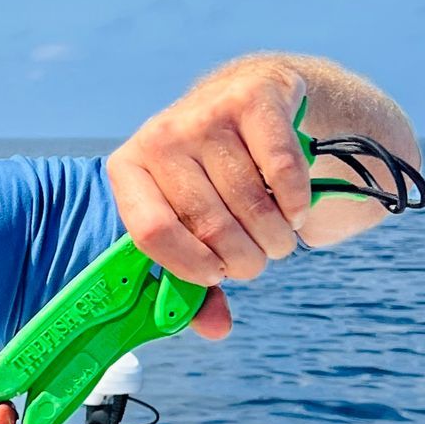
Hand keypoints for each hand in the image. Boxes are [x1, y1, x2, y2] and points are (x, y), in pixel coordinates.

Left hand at [108, 58, 314, 340]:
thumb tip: (216, 328)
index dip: (189, 266)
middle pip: (209, 224)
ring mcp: (206, 114)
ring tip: (276, 238)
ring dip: (274, 237)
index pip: (151, 232)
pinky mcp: (253, 99)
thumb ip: (198, 281)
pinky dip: (295, 204)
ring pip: (250, 202)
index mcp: (129, 171)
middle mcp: (161, 137)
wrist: (247, 95)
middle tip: (256, 260)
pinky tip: (294, 211)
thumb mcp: (189, 221)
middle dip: (243, 259)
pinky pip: (283, 171)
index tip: (216, 277)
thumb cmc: (210, 176)